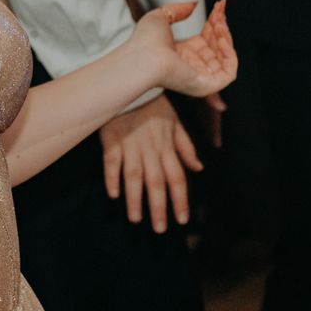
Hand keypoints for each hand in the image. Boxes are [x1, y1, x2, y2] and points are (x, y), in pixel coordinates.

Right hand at [101, 97, 201, 231]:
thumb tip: (199, 168)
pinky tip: (113, 195)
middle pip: (157, 182)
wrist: (131, 79)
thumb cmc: (153, 102)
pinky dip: (112, 177)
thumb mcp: (175, 121)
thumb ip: (186, 146)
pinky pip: (111, 161)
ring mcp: (130, 144)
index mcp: (167, 145)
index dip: (180, 199)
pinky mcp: (111, 139)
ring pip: (134, 176)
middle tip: (160, 230)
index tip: (182, 219)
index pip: (177, 177)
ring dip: (135, 199)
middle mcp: (150, 148)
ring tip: (136, 220)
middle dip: (159, 207)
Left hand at [134, 0, 236, 99]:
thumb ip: (178, 10)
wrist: (142, 58)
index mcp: (183, 53)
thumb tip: (194, 5)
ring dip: (227, 38)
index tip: (219, 5)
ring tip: (219, 24)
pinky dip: (230, 55)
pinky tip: (222, 39)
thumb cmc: (144, 41)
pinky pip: (229, 73)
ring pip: (225, 58)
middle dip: (221, 26)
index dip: (215, 21)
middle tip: (219, 11)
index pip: (207, 37)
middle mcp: (193, 65)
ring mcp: (200, 76)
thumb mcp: (161, 16)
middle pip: (217, 45)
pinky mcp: (207, 85)